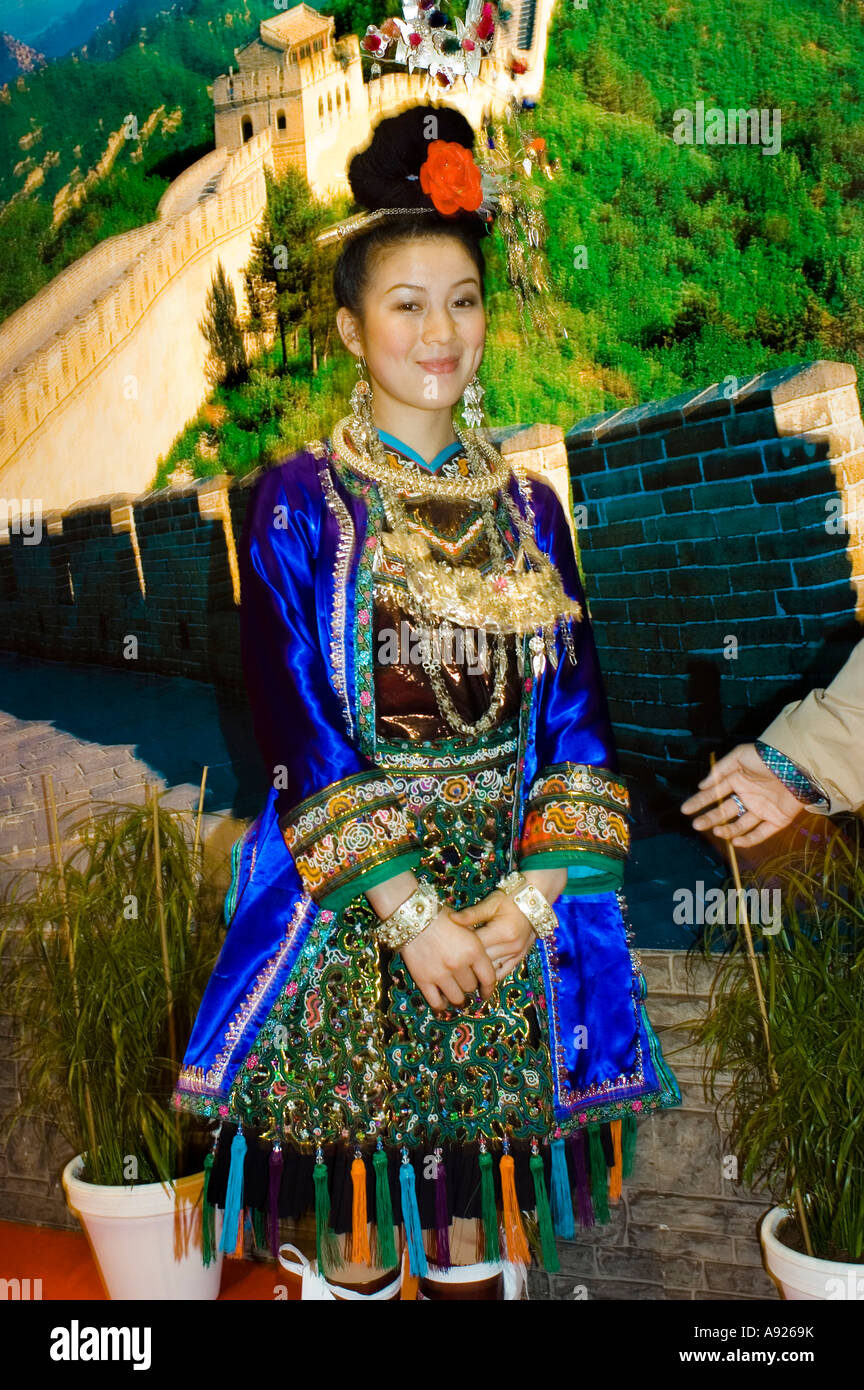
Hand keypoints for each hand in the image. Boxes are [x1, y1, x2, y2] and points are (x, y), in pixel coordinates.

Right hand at [399, 907, 497, 1010]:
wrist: (412, 914)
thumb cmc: (440, 917)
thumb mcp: (465, 927)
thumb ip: (474, 947)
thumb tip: (480, 967)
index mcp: (474, 950)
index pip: (489, 978)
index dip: (489, 989)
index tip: (486, 992)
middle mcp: (459, 964)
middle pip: (471, 987)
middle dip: (469, 986)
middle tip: (463, 982)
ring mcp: (440, 973)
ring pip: (456, 998)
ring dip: (456, 996)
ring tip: (453, 992)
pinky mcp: (423, 979)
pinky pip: (436, 1002)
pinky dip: (440, 1005)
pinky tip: (441, 1001)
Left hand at [448, 890, 537, 983]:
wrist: (535, 898)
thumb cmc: (511, 897)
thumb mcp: (491, 902)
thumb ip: (472, 914)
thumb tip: (451, 918)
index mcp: (502, 932)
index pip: (475, 946)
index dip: (460, 948)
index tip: (446, 947)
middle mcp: (511, 946)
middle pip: (482, 961)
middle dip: (466, 962)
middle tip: (449, 963)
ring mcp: (517, 953)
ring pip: (492, 970)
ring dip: (477, 972)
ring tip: (460, 974)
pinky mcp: (520, 957)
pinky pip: (503, 972)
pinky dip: (491, 975)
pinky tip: (479, 978)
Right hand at [681, 743, 804, 846]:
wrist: (797, 765)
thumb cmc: (767, 757)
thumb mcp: (740, 756)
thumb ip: (720, 770)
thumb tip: (702, 785)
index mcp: (738, 781)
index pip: (714, 793)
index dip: (699, 801)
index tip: (685, 809)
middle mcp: (748, 797)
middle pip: (725, 812)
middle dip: (710, 818)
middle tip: (697, 825)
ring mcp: (762, 809)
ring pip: (740, 824)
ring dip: (727, 830)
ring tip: (716, 831)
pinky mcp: (776, 820)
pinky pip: (761, 833)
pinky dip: (749, 839)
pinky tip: (736, 842)